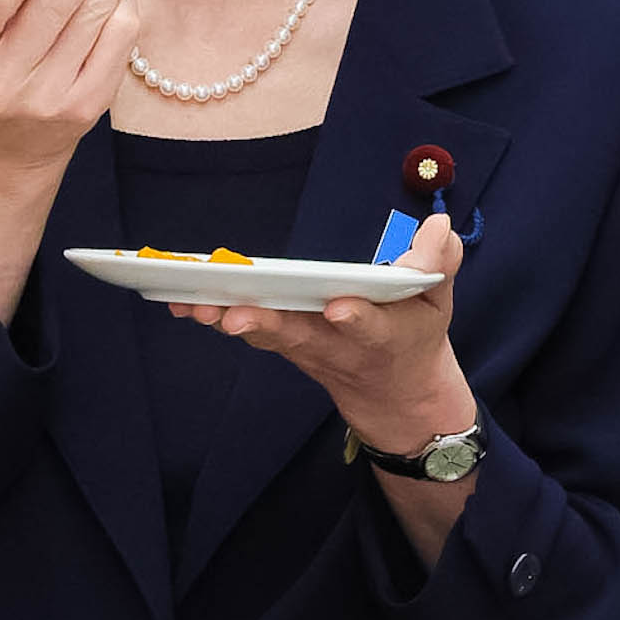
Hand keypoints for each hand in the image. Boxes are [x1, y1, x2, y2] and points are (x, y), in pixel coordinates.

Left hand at [170, 210, 476, 449]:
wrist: (395, 394)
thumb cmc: (414, 334)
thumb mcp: (438, 300)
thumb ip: (439, 263)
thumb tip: (438, 225)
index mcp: (385, 334)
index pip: (372, 327)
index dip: (357, 319)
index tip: (340, 308)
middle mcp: (338, 345)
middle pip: (302, 336)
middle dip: (270, 326)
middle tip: (238, 315)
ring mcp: (305, 346)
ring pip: (267, 336)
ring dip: (231, 321)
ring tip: (196, 305)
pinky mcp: (281, 343)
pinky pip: (248, 330)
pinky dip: (215, 316)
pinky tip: (180, 302)